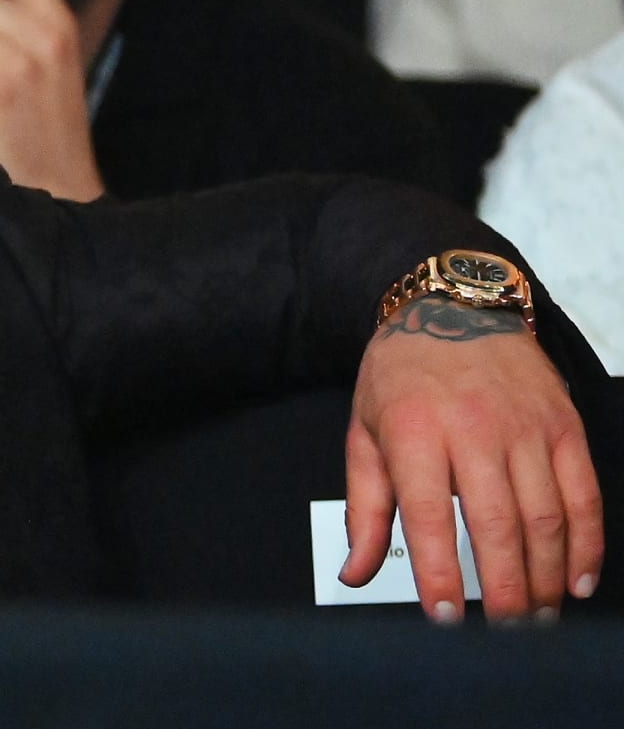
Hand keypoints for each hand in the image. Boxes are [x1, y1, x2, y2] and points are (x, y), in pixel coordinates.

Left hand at [341, 296, 601, 622]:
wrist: (452, 308)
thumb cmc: (400, 377)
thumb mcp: (364, 432)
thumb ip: (363, 507)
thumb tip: (355, 572)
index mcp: (414, 433)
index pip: (426, 517)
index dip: (439, 574)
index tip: (445, 618)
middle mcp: (473, 429)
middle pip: (496, 525)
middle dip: (504, 589)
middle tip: (505, 632)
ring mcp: (525, 427)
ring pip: (545, 517)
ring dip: (547, 577)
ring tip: (538, 616)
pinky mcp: (563, 426)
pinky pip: (582, 494)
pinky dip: (585, 543)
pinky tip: (576, 580)